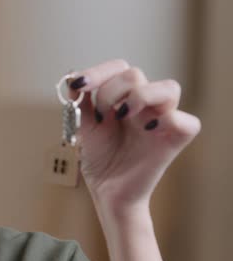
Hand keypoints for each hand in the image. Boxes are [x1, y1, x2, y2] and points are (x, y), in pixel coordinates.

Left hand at [68, 59, 200, 213]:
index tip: (80, 85)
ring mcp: (162, 120)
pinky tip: (147, 130)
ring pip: (169, 87)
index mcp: (124, 98)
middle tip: (101, 116)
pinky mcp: (175, 139)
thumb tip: (73, 77)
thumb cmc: (100, 159)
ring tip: (122, 116)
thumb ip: (80, 102)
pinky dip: (169, 120)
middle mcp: (145, 105)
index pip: (118, 68)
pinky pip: (187, 121)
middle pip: (135, 74)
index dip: (99, 72)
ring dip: (140, 96)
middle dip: (110, 91)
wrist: (106, 191)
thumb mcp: (84, 127)